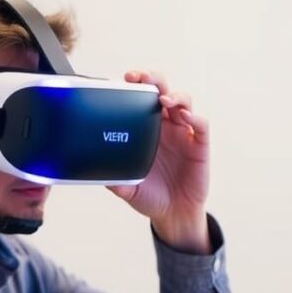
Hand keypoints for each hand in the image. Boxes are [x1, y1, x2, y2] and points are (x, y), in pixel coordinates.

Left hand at [108, 70, 210, 253]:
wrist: (172, 215)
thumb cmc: (151, 195)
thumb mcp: (126, 187)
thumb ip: (113, 177)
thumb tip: (91, 170)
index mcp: (146, 130)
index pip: (142, 99)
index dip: (136, 86)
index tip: (125, 79)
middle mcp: (165, 126)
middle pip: (163, 91)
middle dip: (154, 79)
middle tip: (142, 78)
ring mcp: (183, 133)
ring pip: (183, 102)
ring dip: (175, 95)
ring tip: (164, 99)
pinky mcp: (198, 145)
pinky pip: (200, 125)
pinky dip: (194, 118)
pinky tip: (185, 116)